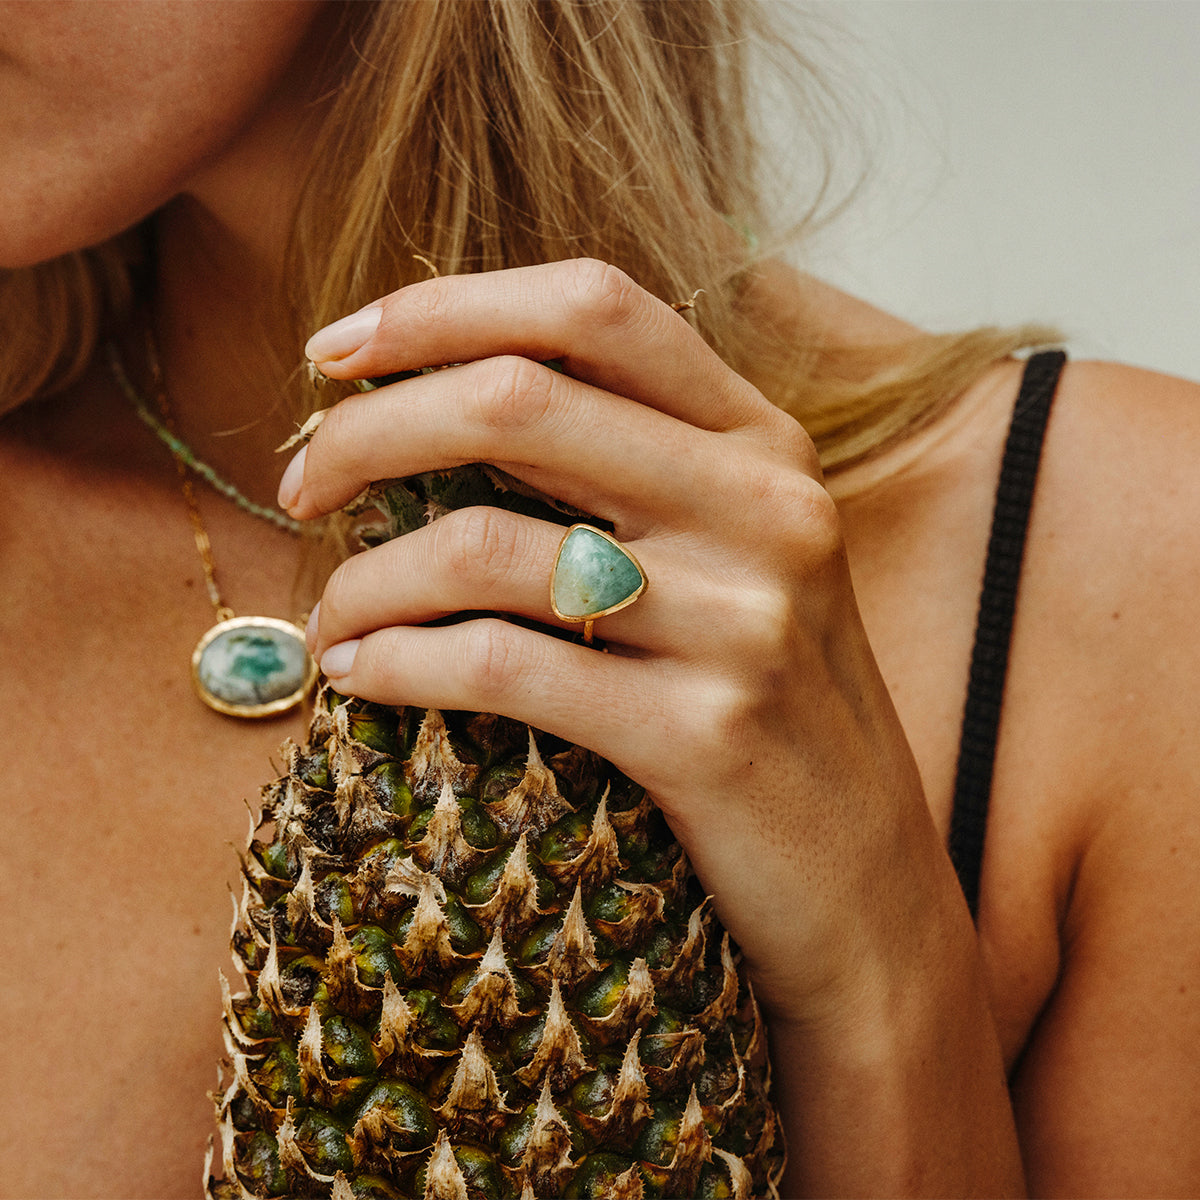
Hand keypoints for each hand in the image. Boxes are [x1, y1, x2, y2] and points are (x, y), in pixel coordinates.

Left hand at [281, 259, 950, 1023]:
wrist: (864, 879)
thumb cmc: (770, 705)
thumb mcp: (736, 557)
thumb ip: (629, 469)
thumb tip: (438, 407)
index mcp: (763, 443)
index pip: (593, 306)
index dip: (444, 307)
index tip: (336, 352)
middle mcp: (763, 508)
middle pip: (518, 400)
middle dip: (368, 431)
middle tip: (299, 480)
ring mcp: (741, 620)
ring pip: (486, 545)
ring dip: (366, 578)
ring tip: (328, 616)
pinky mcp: (704, 734)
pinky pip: (500, 669)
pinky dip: (398, 665)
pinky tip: (360, 676)